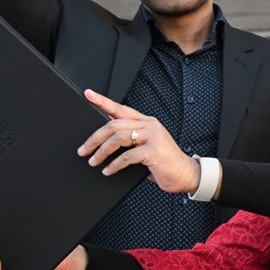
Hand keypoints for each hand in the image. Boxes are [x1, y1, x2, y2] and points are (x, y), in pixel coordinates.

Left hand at [79, 89, 199, 193]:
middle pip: (114, 125)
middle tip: (83, 150)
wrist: (186, 175)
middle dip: (94, 138)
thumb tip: (104, 142)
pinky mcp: (154, 151)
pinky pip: (127, 156)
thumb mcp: (145, 147)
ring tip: (93, 161)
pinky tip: (108, 171)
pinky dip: (114, 165)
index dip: (103, 101)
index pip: (120, 108)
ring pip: (118, 138)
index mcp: (147, 122)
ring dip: (101, 151)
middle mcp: (150, 125)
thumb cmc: (164, 163)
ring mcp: (153, 137)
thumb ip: (130, 141)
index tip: (88, 94)